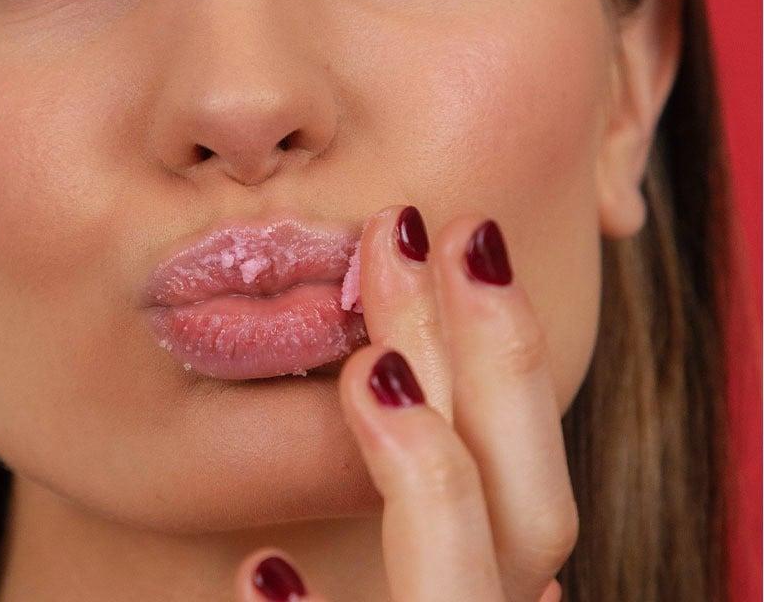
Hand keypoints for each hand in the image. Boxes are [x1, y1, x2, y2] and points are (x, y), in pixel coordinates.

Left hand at [233, 205, 578, 600]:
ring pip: (461, 594)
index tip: (463, 231)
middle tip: (401, 236)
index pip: (532, 476)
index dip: (512, 355)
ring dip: (431, 478)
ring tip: (371, 373)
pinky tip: (265, 567)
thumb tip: (411, 381)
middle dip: (486, 367)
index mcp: (491, 576)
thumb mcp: (401, 546)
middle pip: (531, 516)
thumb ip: (428, 485)